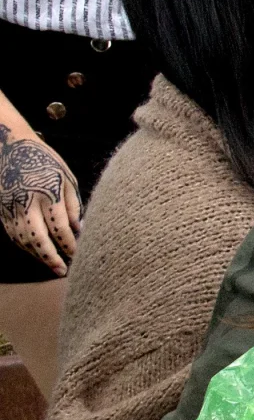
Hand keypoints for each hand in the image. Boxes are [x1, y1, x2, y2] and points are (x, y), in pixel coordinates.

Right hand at [0, 135, 75, 272]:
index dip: (69, 245)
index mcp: (47, 194)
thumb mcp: (66, 179)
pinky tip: (36, 252)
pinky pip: (13, 233)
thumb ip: (73, 205)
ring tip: (53, 264)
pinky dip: (25, 246)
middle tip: (62, 272)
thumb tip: (79, 230)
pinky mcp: (2, 209)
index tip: (79, 255)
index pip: (60, 228)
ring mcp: (11, 207)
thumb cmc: (46, 162)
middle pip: (38, 238)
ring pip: (23, 239)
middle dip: (51, 258)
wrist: (10, 148)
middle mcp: (27, 203)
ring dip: (37, 255)